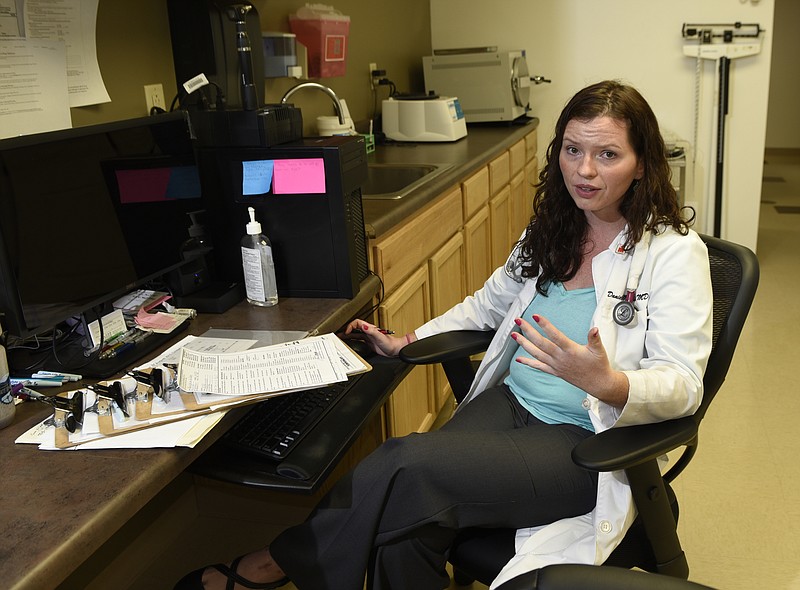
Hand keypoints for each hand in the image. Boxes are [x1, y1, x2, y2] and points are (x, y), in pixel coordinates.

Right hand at [341, 320, 410, 357]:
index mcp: (370, 328)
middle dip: (346, 330)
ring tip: (340, 338)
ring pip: (355, 334)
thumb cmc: (390, 343)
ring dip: (347, 335)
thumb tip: (364, 326)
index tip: (347, 332)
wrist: (394, 349)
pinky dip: (351, 340)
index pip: (357, 323)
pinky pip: (357, 339)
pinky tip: (348, 342)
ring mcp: (367, 336)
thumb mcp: (380, 337)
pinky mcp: (368, 342)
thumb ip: (372, 331)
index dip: (350, 326)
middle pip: (354, 328)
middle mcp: (368, 331)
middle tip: (339, 334)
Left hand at [511, 315, 628, 407]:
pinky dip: (528, 363)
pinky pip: (539, 367)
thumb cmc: (598, 366)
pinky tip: (519, 359)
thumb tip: (594, 329)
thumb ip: (594, 338)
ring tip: (514, 335)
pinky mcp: (555, 372)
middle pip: (541, 343)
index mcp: (571, 351)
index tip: (536, 316)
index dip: (545, 326)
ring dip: (524, 344)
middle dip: (528, 331)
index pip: (555, 336)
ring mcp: (556, 366)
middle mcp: (561, 358)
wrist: (598, 384)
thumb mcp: (599, 350)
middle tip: (519, 322)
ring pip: (536, 354)